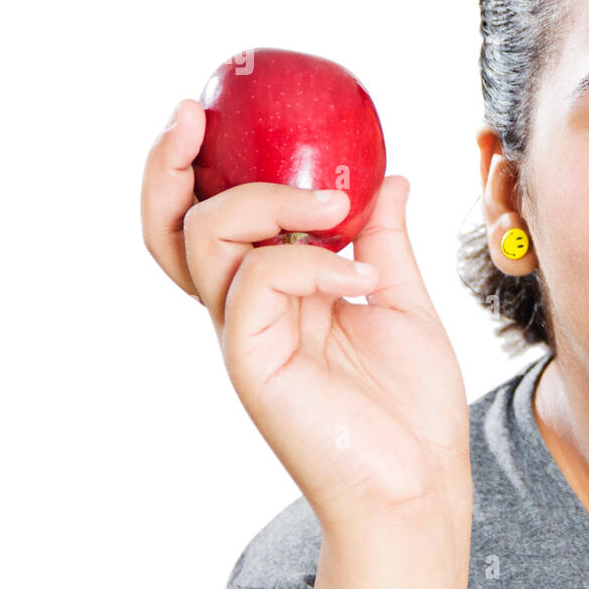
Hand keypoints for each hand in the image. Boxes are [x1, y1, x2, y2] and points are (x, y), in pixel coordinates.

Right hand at [142, 99, 471, 588]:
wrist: (419, 477)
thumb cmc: (408, 401)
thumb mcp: (399, 296)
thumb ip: (383, 238)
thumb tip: (390, 175)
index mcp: (271, 292)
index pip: (206, 220)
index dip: (191, 167)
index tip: (209, 111)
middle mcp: (244, 308)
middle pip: (171, 227)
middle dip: (168, 164)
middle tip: (195, 115)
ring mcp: (244, 334)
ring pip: (208, 238)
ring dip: (268, 201)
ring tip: (334, 207)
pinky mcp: (253, 361)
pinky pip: (258, 282)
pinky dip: (312, 262)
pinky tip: (362, 280)